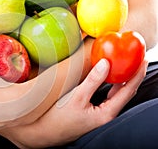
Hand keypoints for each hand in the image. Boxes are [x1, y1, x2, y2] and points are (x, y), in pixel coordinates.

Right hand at [0, 58, 147, 147]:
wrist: (46, 131)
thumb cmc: (59, 118)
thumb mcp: (77, 97)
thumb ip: (93, 81)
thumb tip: (106, 63)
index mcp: (107, 112)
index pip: (128, 90)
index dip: (137, 74)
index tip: (143, 59)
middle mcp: (107, 113)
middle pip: (125, 91)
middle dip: (132, 74)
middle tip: (135, 57)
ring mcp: (100, 112)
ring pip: (116, 93)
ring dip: (122, 78)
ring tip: (124, 63)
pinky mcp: (92, 110)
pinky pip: (107, 94)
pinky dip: (111, 83)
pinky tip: (107, 75)